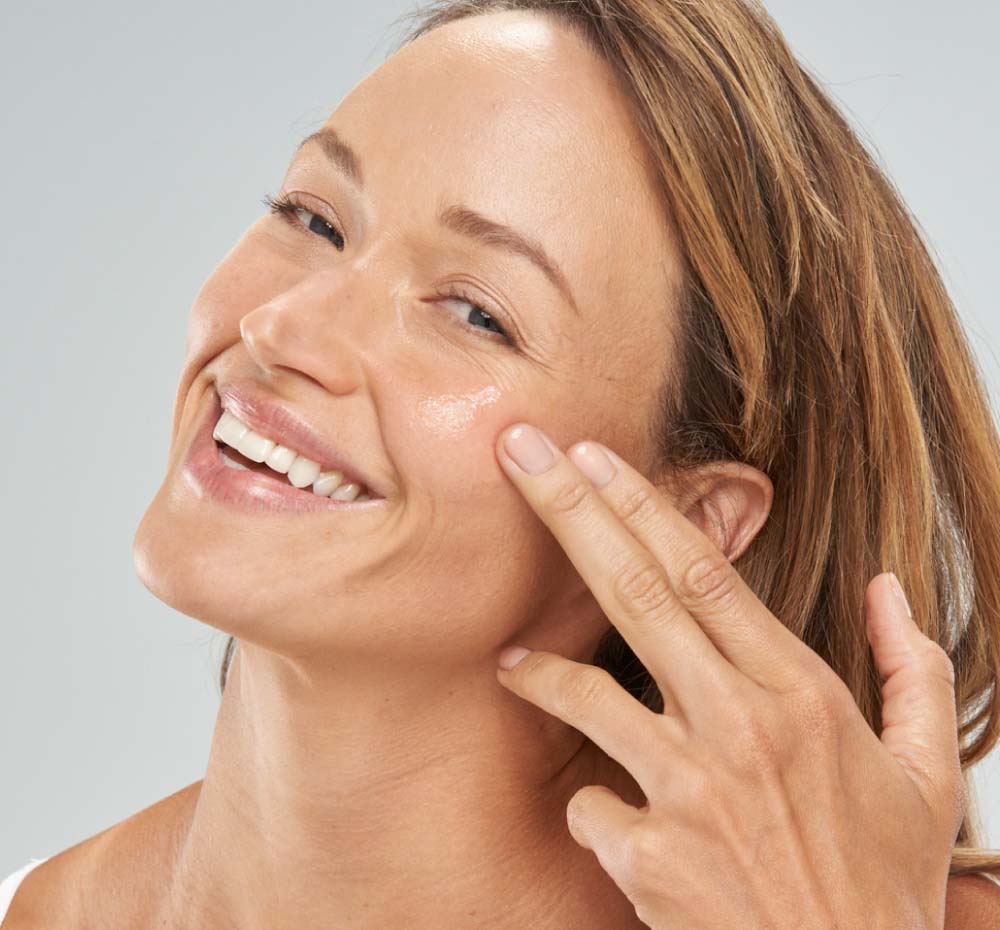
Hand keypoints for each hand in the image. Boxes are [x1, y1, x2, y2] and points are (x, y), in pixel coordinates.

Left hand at [492, 423, 963, 929]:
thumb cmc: (883, 885)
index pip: (705, 573)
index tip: (594, 456)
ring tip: (509, 657)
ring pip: (587, 695)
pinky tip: (596, 811)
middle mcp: (739, 726)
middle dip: (570, 512)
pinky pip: (587, 806)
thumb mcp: (928, 775)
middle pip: (636, 592)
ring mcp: (688, 790)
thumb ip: (913, 671)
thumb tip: (891, 589)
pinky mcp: (648, 855)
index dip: (643, 505)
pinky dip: (587, 802)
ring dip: (537, 669)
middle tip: (519, 454)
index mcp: (802, 694)